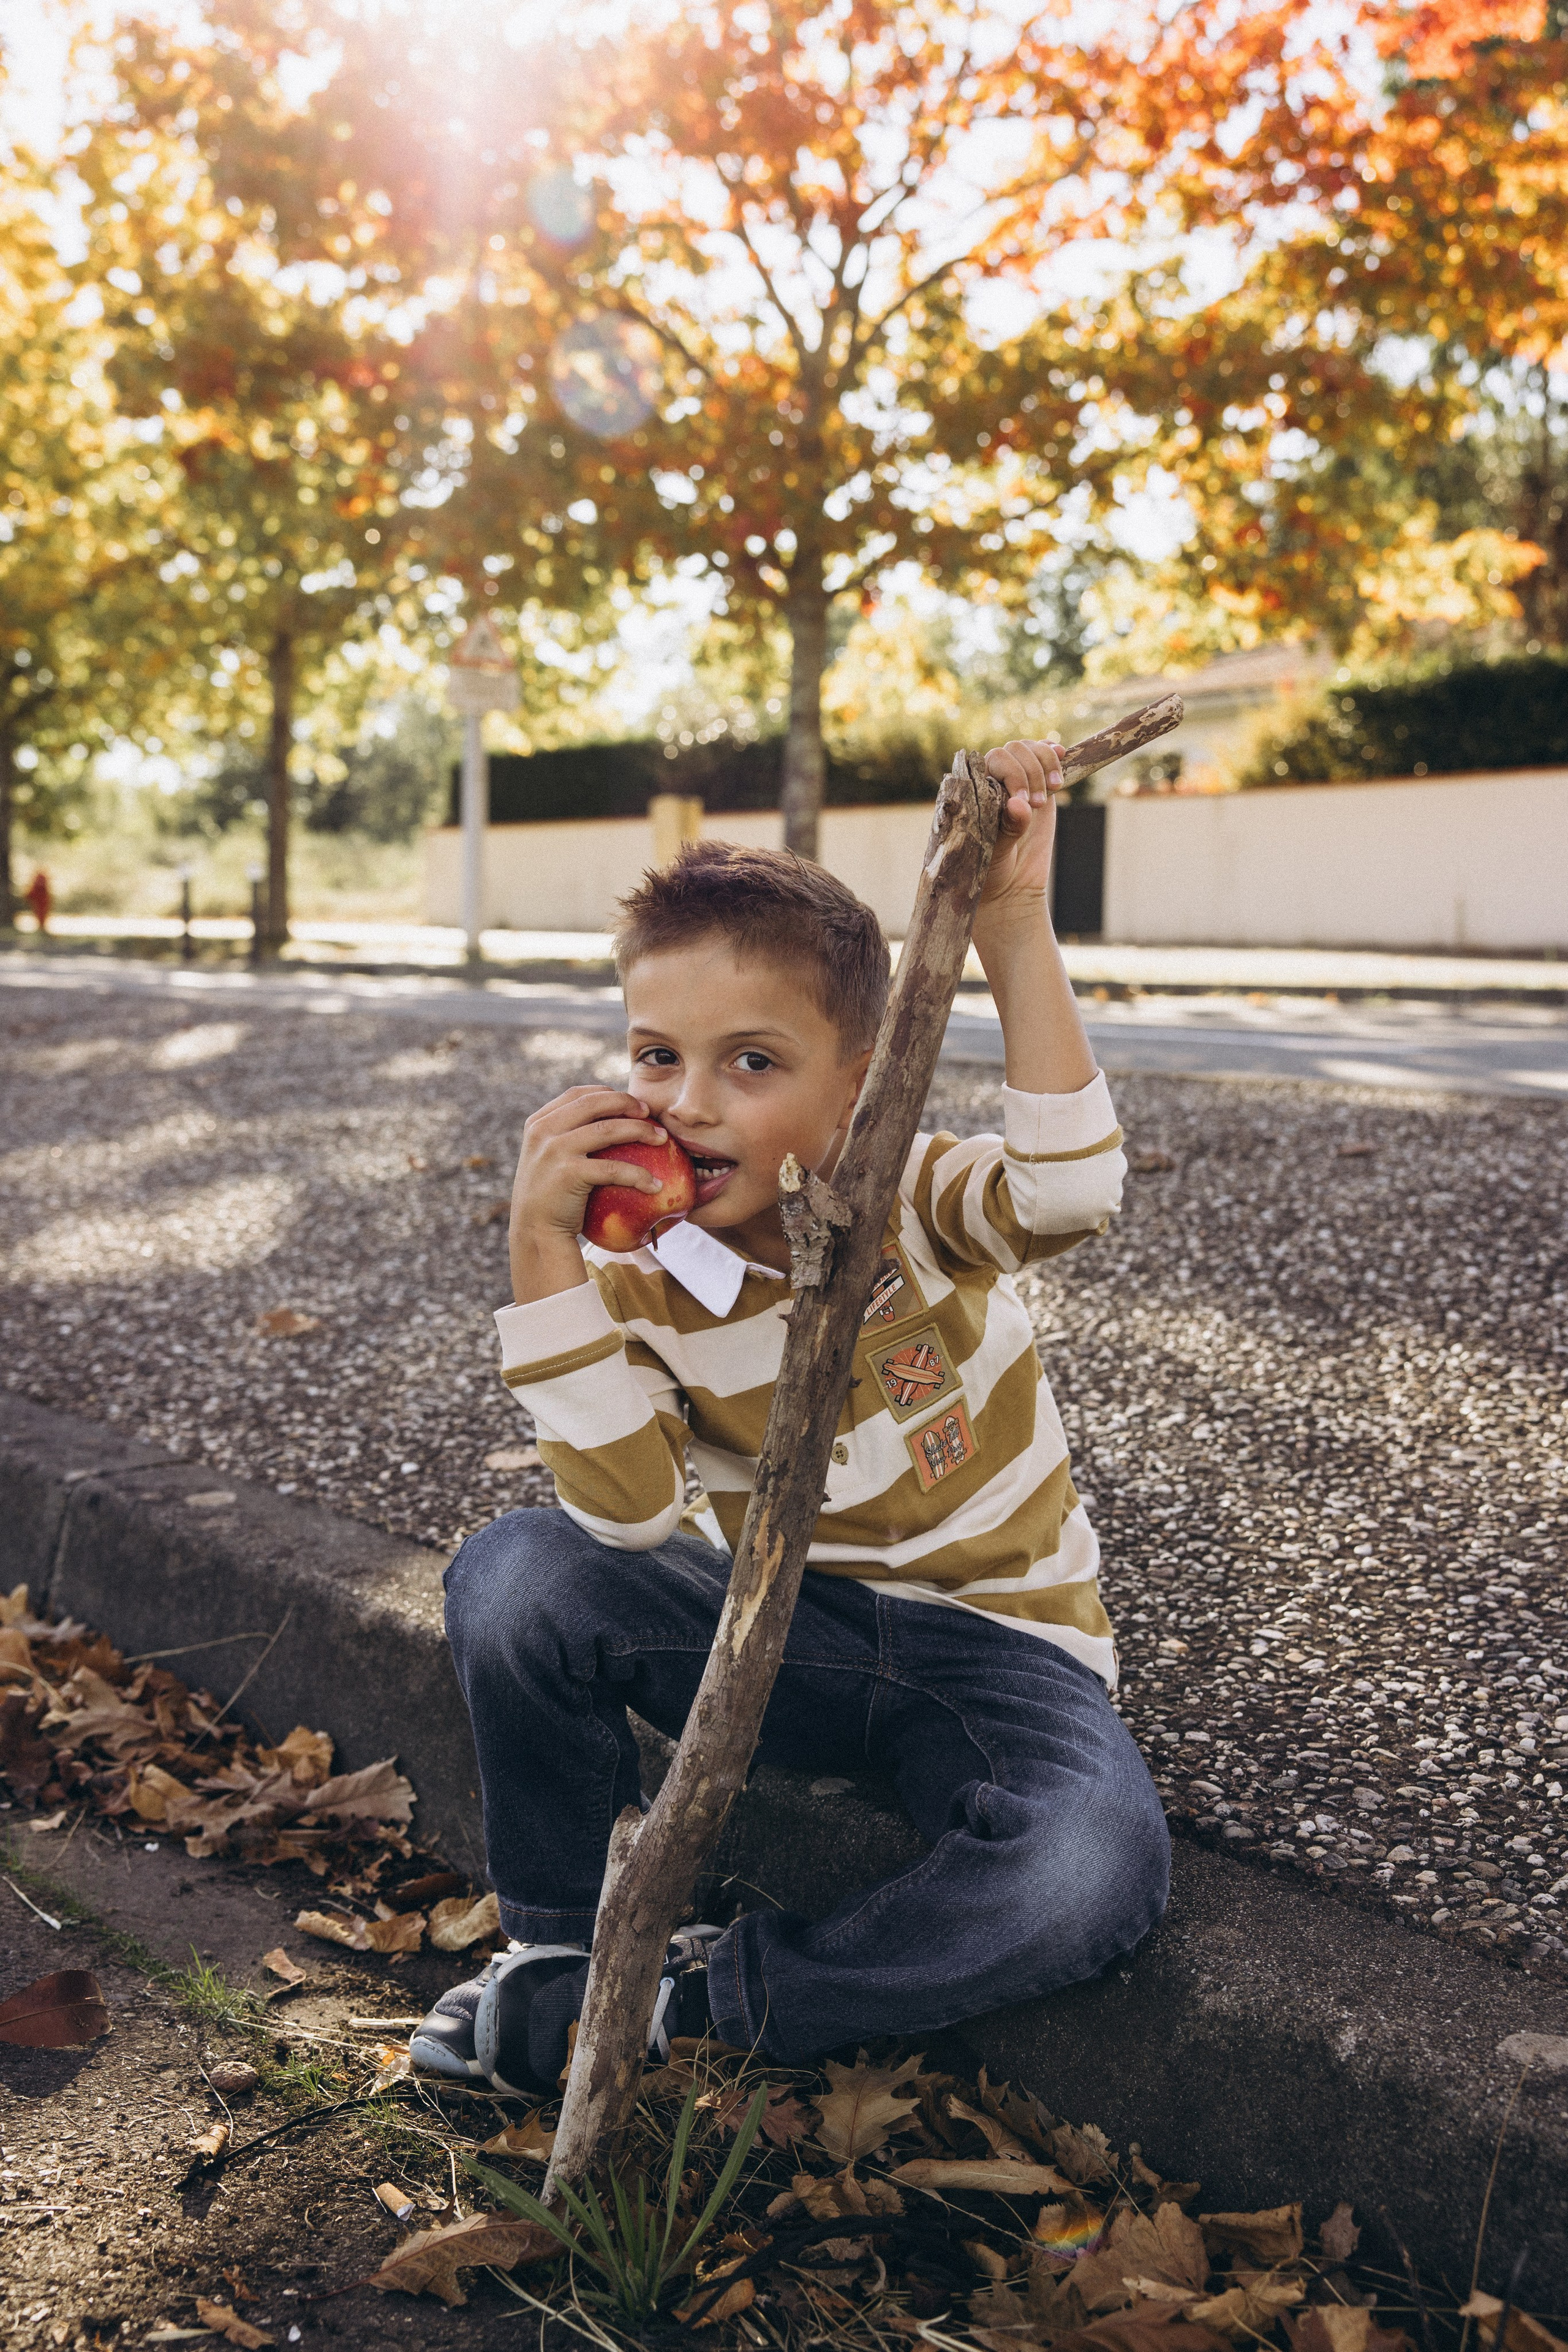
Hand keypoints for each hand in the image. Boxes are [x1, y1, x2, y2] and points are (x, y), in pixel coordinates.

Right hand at [511, 1086, 668, 1249]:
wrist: (535, 1233)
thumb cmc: (551, 1197)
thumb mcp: (549, 1158)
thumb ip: (566, 1136)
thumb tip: (610, 1120)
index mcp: (539, 1122)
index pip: (578, 1094)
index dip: (608, 1094)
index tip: (632, 1104)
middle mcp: (543, 1130)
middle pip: (595, 1103)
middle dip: (627, 1103)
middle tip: (649, 1114)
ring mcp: (554, 1150)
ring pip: (608, 1130)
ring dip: (641, 1131)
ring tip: (662, 1139)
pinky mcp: (568, 1174)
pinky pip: (613, 1169)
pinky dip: (639, 1175)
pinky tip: (655, 1184)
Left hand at [977, 737, 1064, 915]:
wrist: (1010, 885)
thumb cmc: (990, 868)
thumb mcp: (995, 851)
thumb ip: (1007, 827)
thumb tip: (1018, 805)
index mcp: (974, 791)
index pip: (992, 763)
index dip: (1012, 775)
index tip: (1022, 803)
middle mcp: (992, 780)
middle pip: (1012, 752)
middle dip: (1029, 773)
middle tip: (1036, 804)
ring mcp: (1016, 781)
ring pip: (1029, 750)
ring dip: (1044, 763)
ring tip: (1053, 788)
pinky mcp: (1038, 786)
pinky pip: (1043, 758)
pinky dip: (1052, 752)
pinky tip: (1062, 754)